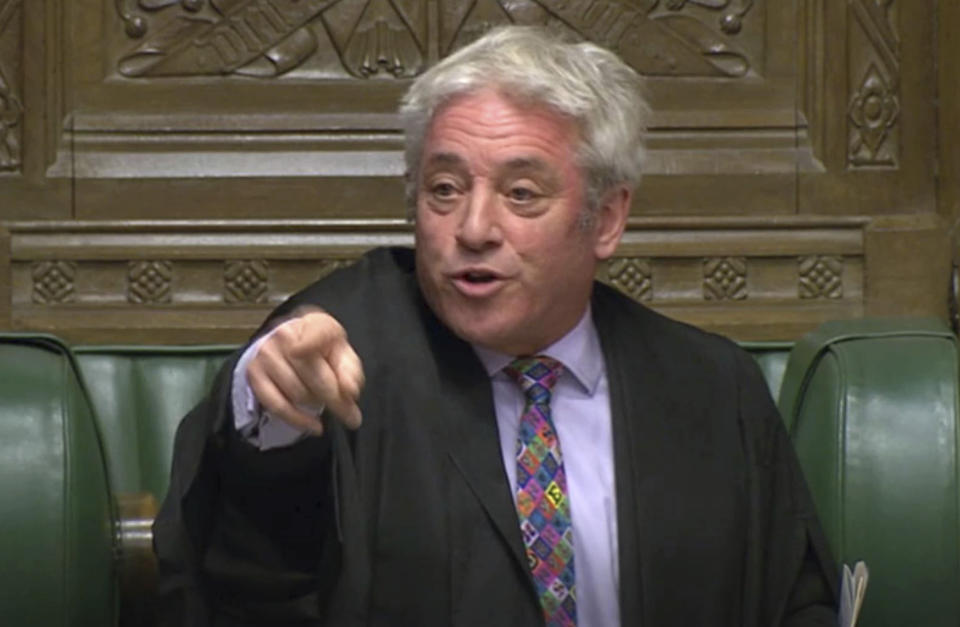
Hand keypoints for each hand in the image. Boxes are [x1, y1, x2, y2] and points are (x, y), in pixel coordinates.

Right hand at [246, 310, 363, 435]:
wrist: (290, 344)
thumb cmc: (323, 350)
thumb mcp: (342, 354)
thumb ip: (350, 371)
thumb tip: (350, 391)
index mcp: (315, 323)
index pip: (317, 332)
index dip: (312, 344)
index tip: (309, 356)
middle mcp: (286, 334)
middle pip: (315, 376)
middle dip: (336, 401)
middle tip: (352, 417)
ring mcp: (267, 353)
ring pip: (299, 394)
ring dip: (317, 406)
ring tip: (325, 405)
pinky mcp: (254, 373)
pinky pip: (278, 406)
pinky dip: (299, 421)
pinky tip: (314, 426)